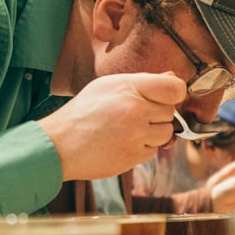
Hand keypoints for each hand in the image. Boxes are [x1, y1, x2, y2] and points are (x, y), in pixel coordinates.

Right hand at [36, 72, 185, 180]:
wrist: (60, 144)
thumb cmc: (82, 112)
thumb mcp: (107, 86)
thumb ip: (141, 82)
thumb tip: (171, 78)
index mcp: (129, 88)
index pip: (175, 88)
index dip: (173, 93)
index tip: (164, 97)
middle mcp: (135, 110)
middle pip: (170, 111)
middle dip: (156, 113)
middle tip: (132, 114)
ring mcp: (135, 135)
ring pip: (166, 133)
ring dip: (152, 132)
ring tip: (127, 129)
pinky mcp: (133, 156)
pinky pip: (153, 150)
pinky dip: (142, 147)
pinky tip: (122, 142)